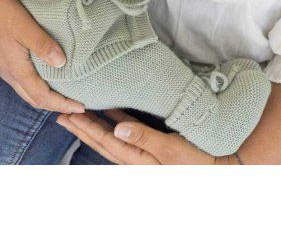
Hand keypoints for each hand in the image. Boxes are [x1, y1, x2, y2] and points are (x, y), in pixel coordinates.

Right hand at [0, 0, 84, 114]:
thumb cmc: (0, 9)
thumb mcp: (24, 25)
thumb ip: (42, 45)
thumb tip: (61, 63)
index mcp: (15, 68)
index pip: (41, 97)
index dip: (62, 104)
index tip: (80, 107)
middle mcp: (7, 72)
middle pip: (33, 99)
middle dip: (55, 105)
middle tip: (75, 106)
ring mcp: (3, 66)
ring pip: (25, 91)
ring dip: (45, 97)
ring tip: (63, 95)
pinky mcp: (1, 57)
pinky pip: (20, 81)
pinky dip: (36, 86)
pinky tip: (44, 77)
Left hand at [56, 109, 215, 163]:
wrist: (219, 167)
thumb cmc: (197, 160)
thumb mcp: (171, 149)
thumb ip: (143, 138)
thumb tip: (116, 128)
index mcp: (137, 160)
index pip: (105, 142)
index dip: (85, 128)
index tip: (68, 116)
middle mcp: (135, 158)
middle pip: (101, 141)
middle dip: (81, 128)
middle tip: (61, 114)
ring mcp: (141, 153)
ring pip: (110, 138)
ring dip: (93, 125)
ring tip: (77, 112)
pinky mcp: (150, 147)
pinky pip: (125, 134)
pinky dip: (113, 123)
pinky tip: (108, 112)